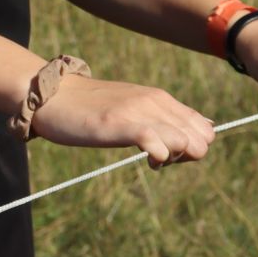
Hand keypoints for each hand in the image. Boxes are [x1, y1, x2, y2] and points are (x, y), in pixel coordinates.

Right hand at [30, 76, 214, 167]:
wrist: (52, 95)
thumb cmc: (91, 106)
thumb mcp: (134, 106)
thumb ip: (163, 115)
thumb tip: (200, 128)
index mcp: (160, 98)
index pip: (206, 129)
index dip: (194, 147)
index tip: (172, 153)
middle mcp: (154, 101)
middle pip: (202, 140)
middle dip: (188, 157)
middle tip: (162, 159)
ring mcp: (138, 111)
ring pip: (185, 142)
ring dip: (174, 159)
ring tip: (152, 160)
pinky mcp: (119, 123)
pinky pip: (156, 143)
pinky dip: (159, 156)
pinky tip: (147, 160)